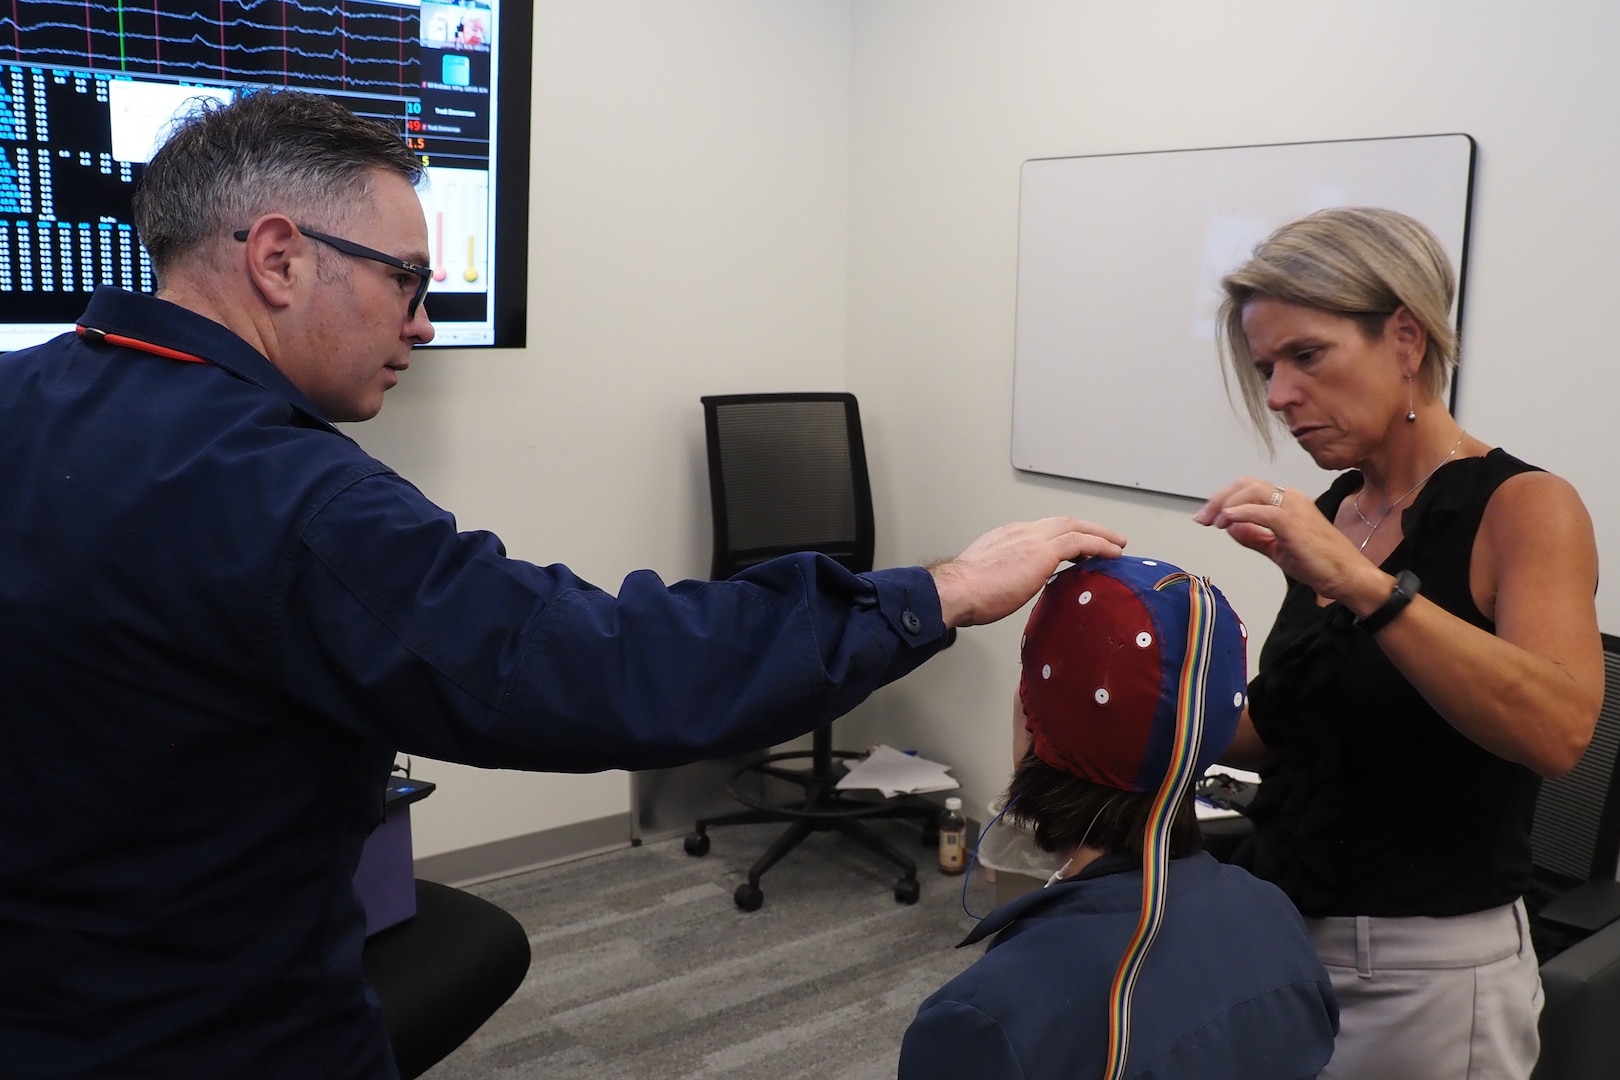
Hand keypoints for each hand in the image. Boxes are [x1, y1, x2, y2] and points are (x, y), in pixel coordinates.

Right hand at [929, 517, 1125, 628]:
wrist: (956, 589)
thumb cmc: (964, 593)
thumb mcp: (987, 577)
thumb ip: (1005, 576)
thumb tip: (1010, 589)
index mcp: (1007, 537)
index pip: (1043, 531)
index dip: (1064, 535)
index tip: (1077, 546)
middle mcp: (1021, 532)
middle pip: (1063, 522)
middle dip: (1087, 528)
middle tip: (1106, 537)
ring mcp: (1033, 539)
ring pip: (1075, 527)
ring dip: (1100, 534)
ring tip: (1116, 544)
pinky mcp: (1043, 552)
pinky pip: (1080, 542)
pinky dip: (1100, 544)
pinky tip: (1112, 553)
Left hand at [1194, 477, 1380, 602]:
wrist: (1347, 576)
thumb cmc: (1319, 562)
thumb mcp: (1277, 549)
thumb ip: (1254, 537)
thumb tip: (1230, 526)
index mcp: (1287, 501)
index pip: (1248, 489)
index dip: (1223, 499)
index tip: (1206, 517)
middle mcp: (1291, 498)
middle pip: (1246, 485)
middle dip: (1219, 499)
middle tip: (1202, 518)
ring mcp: (1294, 508)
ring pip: (1252, 492)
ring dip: (1226, 505)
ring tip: (1213, 522)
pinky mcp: (1295, 523)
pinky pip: (1264, 511)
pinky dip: (1242, 512)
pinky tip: (1228, 521)